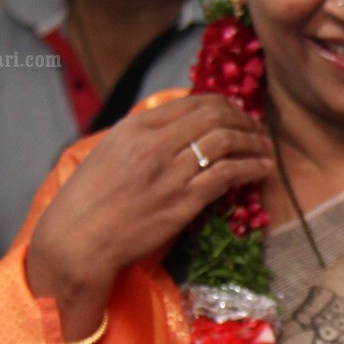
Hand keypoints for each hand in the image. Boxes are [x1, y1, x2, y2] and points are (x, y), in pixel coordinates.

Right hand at [26, 94, 273, 325]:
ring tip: (264, 147)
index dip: (223, 104)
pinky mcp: (183, 203)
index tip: (237, 112)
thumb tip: (175, 126)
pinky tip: (261, 168)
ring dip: (253, 141)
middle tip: (257, 129)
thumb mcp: (109, 152)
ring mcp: (170, 174)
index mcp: (135, 128)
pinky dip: (250, 167)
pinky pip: (227, 175)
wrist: (78, 240)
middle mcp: (154, 145)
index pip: (192, 103)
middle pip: (214, 117)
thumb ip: (141, 136)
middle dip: (243, 119)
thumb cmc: (88, 200)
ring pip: (226, 142)